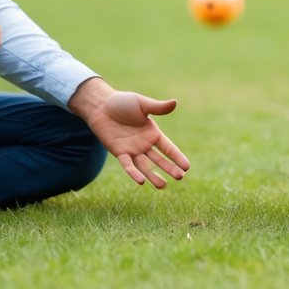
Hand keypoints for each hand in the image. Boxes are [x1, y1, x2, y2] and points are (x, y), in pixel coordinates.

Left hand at [69, 78, 189, 187]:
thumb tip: (175, 103)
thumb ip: (157, 107)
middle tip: (180, 177)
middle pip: (159, 159)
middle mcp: (144, 144)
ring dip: (153, 177)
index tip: (187, 166)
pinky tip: (141, 181)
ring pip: (145, 167)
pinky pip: (128, 165)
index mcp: (152, 133)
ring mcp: (132, 150)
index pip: (168, 148)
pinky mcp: (119, 153)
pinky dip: (134, 173)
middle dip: (170, 168)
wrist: (101, 106)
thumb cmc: (122, 102)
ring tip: (163, 186)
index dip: (177, 157)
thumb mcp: (142, 104)